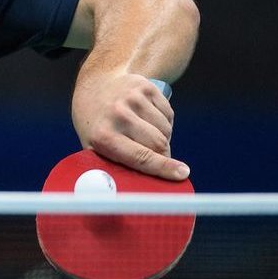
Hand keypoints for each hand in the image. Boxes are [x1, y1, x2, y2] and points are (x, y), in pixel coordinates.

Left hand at [71, 73, 189, 180]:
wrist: (95, 87)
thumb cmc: (98, 127)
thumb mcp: (96, 148)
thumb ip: (116, 168)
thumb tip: (143, 191)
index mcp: (103, 136)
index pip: (140, 157)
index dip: (163, 167)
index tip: (182, 174)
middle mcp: (117, 114)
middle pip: (158, 144)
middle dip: (164, 156)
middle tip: (158, 158)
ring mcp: (132, 98)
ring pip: (166, 130)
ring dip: (163, 137)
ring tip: (143, 133)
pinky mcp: (145, 87)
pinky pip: (168, 114)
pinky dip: (164, 121)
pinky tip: (146, 118)